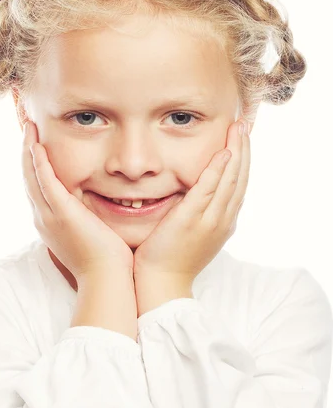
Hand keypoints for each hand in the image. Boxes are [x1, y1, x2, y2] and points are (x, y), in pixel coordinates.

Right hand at [22, 120, 133, 279]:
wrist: (107, 278)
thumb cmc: (106, 260)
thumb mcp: (91, 234)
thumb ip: (88, 218)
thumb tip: (96, 207)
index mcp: (51, 223)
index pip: (38, 188)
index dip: (35, 166)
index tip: (37, 146)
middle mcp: (44, 218)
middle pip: (28, 179)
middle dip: (27, 153)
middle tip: (28, 129)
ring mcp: (49, 215)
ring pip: (31, 176)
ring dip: (28, 150)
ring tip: (29, 128)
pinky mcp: (61, 212)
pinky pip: (44, 181)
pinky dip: (38, 162)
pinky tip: (36, 144)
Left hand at [133, 118, 250, 284]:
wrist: (162, 283)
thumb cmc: (173, 258)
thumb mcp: (196, 234)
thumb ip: (202, 212)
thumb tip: (200, 192)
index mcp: (224, 222)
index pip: (239, 184)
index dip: (244, 160)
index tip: (243, 139)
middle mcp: (222, 220)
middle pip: (240, 178)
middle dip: (244, 149)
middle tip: (245, 124)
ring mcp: (209, 221)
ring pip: (230, 181)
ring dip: (236, 152)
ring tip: (238, 129)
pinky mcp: (190, 220)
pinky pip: (208, 190)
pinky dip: (218, 171)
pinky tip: (223, 153)